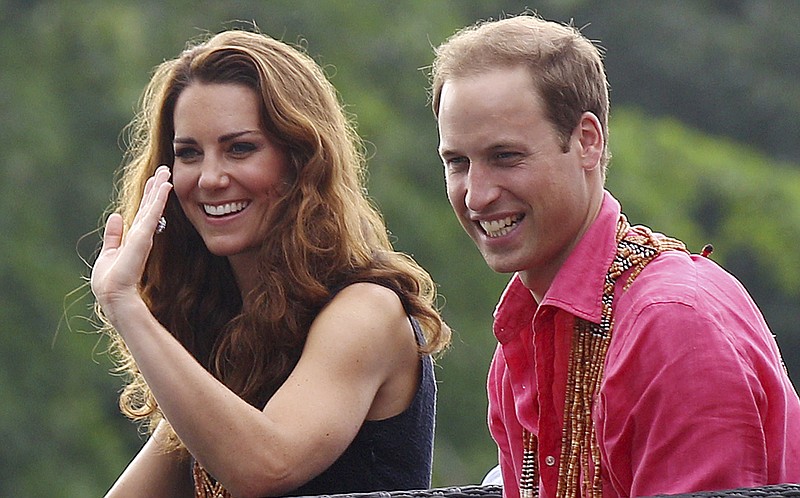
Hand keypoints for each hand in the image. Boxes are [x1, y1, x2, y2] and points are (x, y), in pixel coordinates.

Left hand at [91, 166, 172, 319]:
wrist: (113, 295)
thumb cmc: (111, 281)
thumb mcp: (108, 253)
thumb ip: (114, 235)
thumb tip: (116, 216)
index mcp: (134, 238)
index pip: (144, 212)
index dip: (150, 196)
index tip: (156, 180)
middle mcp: (142, 235)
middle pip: (151, 206)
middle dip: (157, 187)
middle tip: (165, 169)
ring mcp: (144, 235)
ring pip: (153, 207)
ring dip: (159, 188)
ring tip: (165, 172)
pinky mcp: (143, 237)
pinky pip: (152, 214)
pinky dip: (158, 199)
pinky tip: (163, 187)